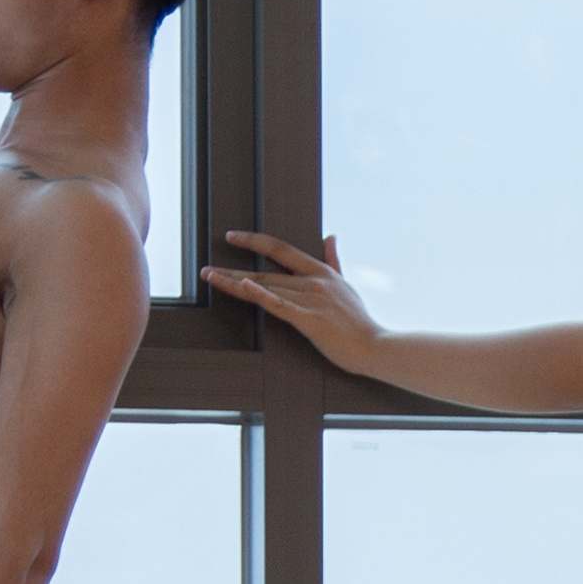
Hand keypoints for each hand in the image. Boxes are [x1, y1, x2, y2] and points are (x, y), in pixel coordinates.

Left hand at [200, 228, 387, 374]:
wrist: (376, 346)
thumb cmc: (360, 322)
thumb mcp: (346, 284)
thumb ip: (334, 260)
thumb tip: (330, 236)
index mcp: (320, 272)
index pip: (281, 249)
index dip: (254, 241)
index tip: (232, 237)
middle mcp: (313, 282)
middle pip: (265, 272)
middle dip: (232, 270)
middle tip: (206, 270)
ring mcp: (310, 300)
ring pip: (265, 287)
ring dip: (233, 283)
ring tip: (209, 278)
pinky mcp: (309, 321)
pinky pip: (279, 305)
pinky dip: (260, 295)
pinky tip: (243, 286)